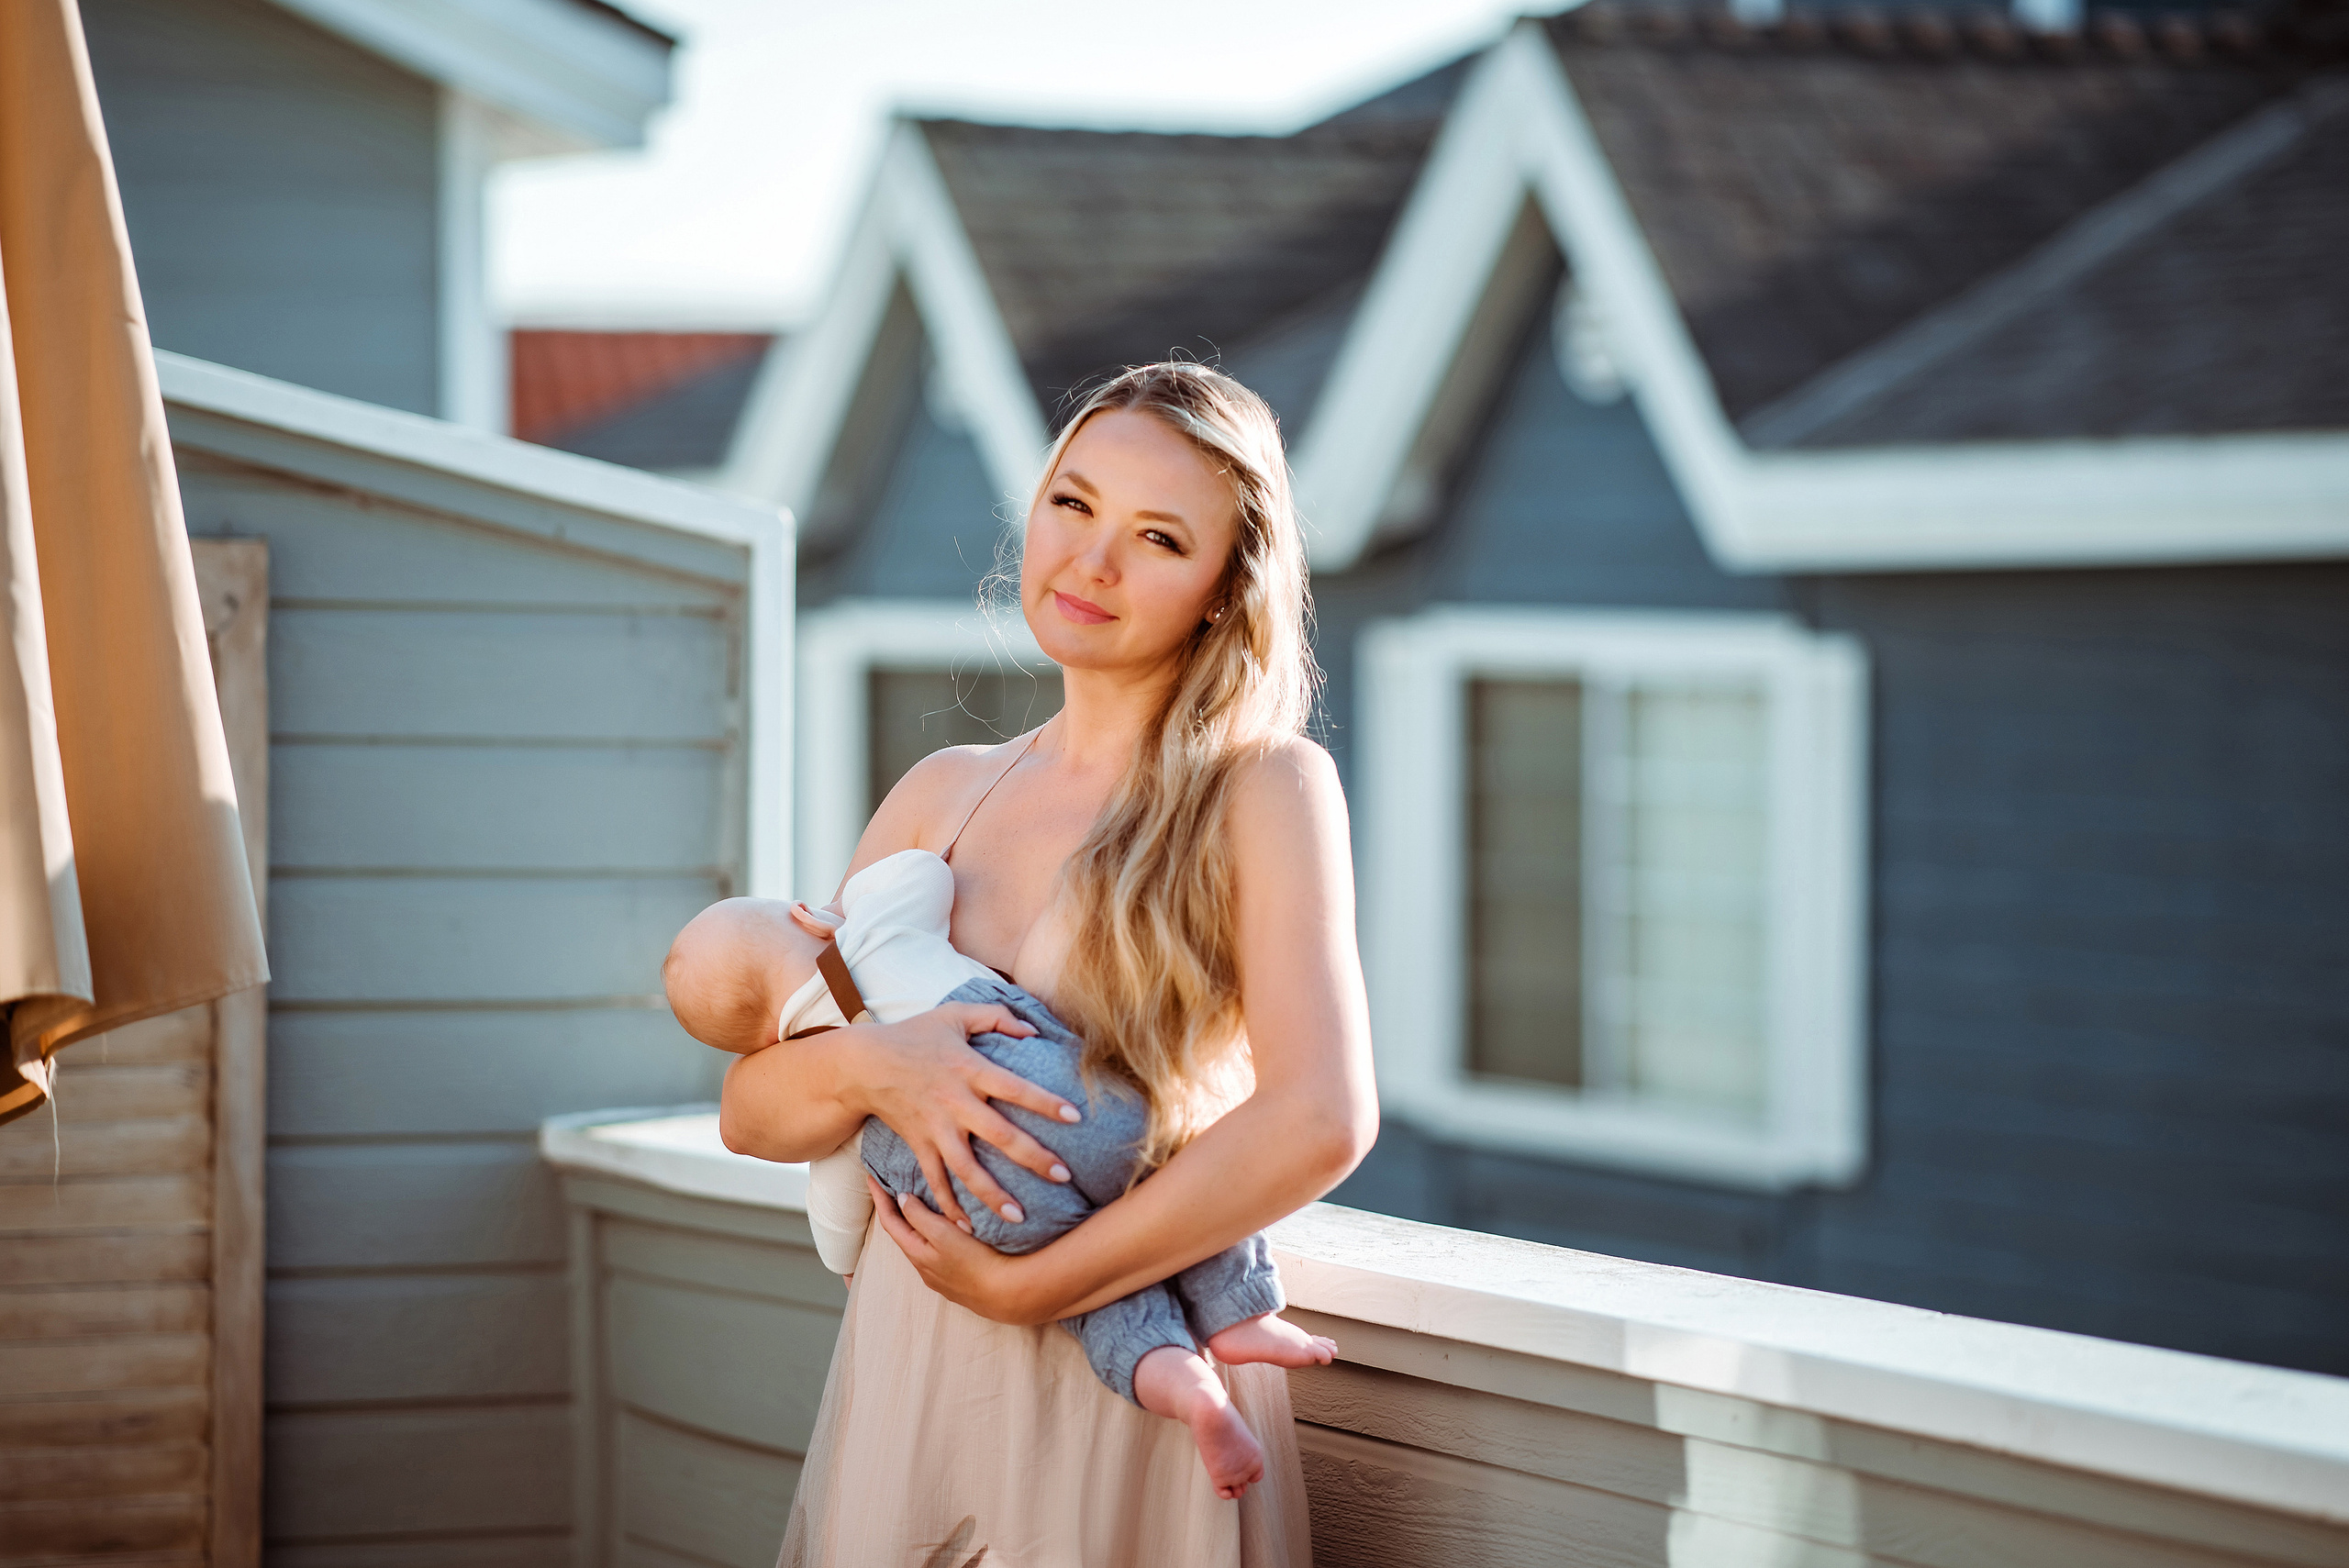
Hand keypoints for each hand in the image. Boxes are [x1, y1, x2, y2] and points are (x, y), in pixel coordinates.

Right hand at [846, 1001, 1080, 1228]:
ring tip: (1019, 1217)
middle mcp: (955, 1102)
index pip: (1014, 1088)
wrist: (863, 1064)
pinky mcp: (919, 1145)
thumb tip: (1033, 1029)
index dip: (1044, 1102)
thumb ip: (997, 1016)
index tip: (1075, 1117)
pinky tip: (968, 1226)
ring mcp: (935, 1128)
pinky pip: (935, 1179)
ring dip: (992, 1195)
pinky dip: (949, 1204)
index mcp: (969, 1069)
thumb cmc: (914, 1035)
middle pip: (999, 1135)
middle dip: (1032, 1157)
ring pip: (967, 1168)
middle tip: (1064, 1176)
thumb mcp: (954, 1014)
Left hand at [869, 1174, 1044, 1323]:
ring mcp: (941, 1276)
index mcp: (917, 1254)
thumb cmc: (976, 1261)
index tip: (870, 1177)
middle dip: (896, 1211)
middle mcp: (924, 1268)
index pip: (891, 1222)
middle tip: (891, 1187)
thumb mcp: (943, 1235)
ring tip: (917, 1204)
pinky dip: (933, 1236)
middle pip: (903, 1234)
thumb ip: (920, 1217)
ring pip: (921, 1244)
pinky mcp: (958, 1279)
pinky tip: (945, 1232)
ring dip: (916, 1224)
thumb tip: (902, 1199)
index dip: (881, 1199)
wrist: (1007, 1294)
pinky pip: (938, 1253)